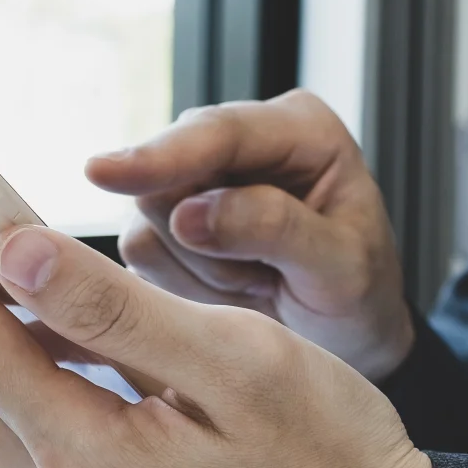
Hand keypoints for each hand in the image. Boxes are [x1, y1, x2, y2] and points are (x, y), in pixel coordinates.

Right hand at [86, 89, 415, 378]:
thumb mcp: (343, 268)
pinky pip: (141, 254)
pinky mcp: (168, 219)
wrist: (348, 338)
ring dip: (199, 268)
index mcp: (300, 128)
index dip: (163, 155)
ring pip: (148, 218)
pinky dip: (183, 285)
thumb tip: (190, 214)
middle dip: (204, 241)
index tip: (106, 173)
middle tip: (264, 275)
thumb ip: (275, 230)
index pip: (219, 132)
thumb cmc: (361, 295)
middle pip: (168, 173)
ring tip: (256, 280)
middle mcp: (242, 141)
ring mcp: (199, 179)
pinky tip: (230, 288)